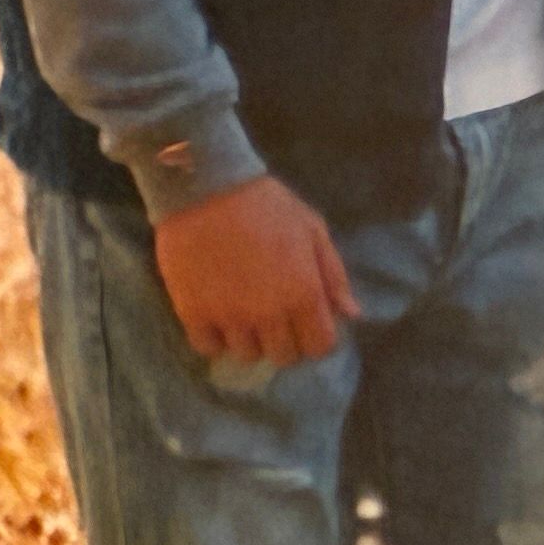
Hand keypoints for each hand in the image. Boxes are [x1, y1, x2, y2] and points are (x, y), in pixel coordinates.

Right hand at [153, 173, 358, 366]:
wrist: (207, 188)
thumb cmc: (267, 204)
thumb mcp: (313, 230)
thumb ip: (333, 275)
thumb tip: (351, 313)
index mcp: (303, 293)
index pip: (320, 346)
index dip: (318, 339)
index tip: (309, 325)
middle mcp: (268, 314)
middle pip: (283, 356)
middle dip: (286, 341)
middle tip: (277, 320)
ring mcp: (229, 317)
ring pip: (247, 355)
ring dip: (251, 340)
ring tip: (247, 315)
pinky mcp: (193, 314)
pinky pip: (208, 348)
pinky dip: (215, 339)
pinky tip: (219, 316)